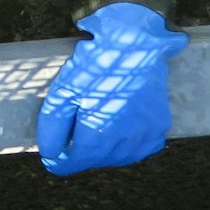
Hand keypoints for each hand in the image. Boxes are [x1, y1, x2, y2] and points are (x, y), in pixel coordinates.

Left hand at [36, 2, 186, 175]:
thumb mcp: (62, 92)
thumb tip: (50, 155)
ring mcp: (145, 135)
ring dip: (103, 151)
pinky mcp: (160, 126)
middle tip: (70, 137)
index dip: (58, 161)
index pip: (73, 163)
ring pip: (118, 157)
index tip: (50, 155)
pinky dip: (127, 145)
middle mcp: (124, 142)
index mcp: (97, 136)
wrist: (135, 46)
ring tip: (93, 129)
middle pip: (95, 160)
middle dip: (80, 153)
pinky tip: (118, 130)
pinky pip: (140, 148)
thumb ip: (52, 127)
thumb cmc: (95, 67)